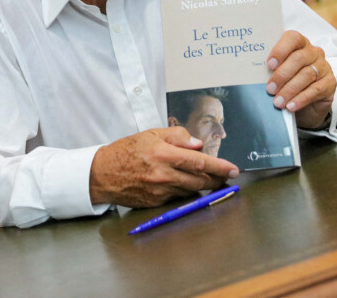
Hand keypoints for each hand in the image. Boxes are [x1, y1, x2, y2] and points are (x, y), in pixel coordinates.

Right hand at [89, 127, 238, 207]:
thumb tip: (197, 144)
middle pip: (200, 179)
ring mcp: (160, 191)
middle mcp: (163, 174)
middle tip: (225, 175)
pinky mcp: (156, 202)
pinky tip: (181, 182)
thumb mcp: (150, 134)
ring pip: (190, 189)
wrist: (103, 173)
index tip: (233, 169)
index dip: (219, 166)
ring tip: (206, 177)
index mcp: (163, 154)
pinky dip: (183, 189)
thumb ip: (176, 136)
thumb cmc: (126, 150)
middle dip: (216, 178)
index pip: (199, 162)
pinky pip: (177, 196)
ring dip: (201, 184)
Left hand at [266, 30, 335, 129]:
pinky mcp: (330, 83)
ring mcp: (323, 66)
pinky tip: (290, 106)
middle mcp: (313, 52)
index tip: (269, 64)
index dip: (280, 50)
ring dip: (289, 90)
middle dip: (282, 75)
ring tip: (278, 101)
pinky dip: (301, 99)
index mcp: (299, 43)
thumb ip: (271, 68)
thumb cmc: (288, 81)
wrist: (307, 102)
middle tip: (269, 89)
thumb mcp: (279, 71)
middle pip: (298, 59)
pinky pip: (316, 90)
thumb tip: (253, 74)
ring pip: (307, 75)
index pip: (292, 38)